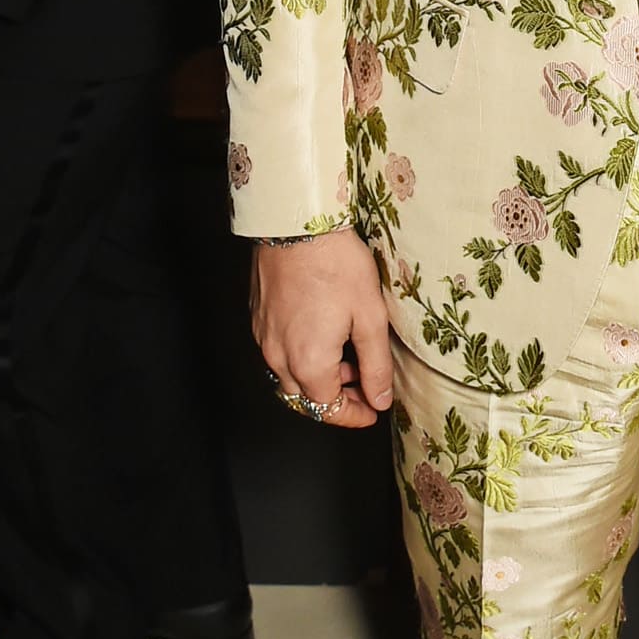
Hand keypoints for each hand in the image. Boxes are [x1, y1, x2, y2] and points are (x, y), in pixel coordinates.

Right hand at [252, 230, 393, 429]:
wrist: (297, 223)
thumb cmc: (335, 263)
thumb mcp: (370, 317)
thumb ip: (376, 365)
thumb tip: (379, 398)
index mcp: (308, 362)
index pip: (328, 409)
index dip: (353, 416)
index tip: (372, 411)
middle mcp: (279, 356)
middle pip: (306, 398)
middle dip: (337, 399)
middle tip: (365, 386)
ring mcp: (264, 337)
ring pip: (290, 376)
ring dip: (319, 377)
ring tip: (348, 356)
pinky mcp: (259, 318)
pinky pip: (279, 353)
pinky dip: (302, 357)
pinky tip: (324, 335)